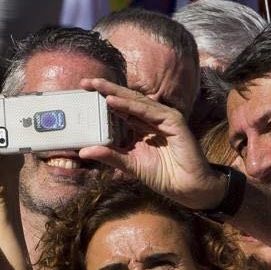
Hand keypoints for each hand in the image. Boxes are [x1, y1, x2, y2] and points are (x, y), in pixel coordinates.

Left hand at [77, 77, 223, 210]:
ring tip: (97, 87)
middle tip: (86, 82)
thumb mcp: (129, 164)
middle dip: (106, 89)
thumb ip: (109, 155)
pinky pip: (148, 112)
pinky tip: (113, 101)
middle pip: (126, 99)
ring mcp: (164, 118)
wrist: (187, 187)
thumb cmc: (163, 175)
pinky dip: (130, 106)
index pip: (120, 107)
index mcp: (141, 125)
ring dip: (115, 93)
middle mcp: (152, 118)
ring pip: (136, 101)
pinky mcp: (173, 122)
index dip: (103, 98)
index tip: (84, 91)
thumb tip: (83, 151)